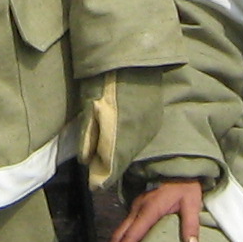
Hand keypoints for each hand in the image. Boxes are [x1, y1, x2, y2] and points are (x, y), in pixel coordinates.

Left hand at [79, 68, 167, 190]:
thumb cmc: (102, 79)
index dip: (101, 178)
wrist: (130, 56)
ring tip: (108, 155)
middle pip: (124, 160)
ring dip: (121, 153)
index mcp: (122, 137)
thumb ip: (89, 138)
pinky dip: (131, 140)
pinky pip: (142, 136)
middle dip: (110, 167)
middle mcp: (140, 136)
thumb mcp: (89, 109)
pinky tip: (122, 136)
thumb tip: (86, 162)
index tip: (93, 185)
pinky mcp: (156, 116)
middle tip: (97, 172)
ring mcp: (151, 126)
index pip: (112, 168)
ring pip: (134, 148)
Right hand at [98, 178, 201, 241]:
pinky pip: (123, 228)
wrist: (179, 169)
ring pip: (118, 231)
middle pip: (119, 234)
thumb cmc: (185, 187)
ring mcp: (135, 208)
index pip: (133, 233)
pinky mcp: (136, 209)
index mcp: (150, 209)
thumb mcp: (192, 203)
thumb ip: (191, 224)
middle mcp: (137, 209)